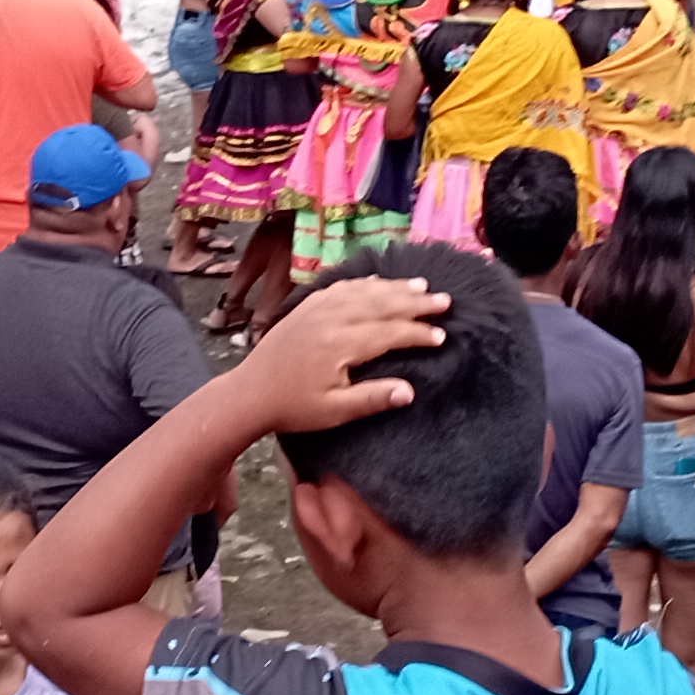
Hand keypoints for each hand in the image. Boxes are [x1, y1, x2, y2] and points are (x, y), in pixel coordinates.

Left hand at [225, 271, 447, 434]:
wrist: (250, 393)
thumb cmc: (293, 407)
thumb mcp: (334, 412)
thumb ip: (372, 399)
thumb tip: (409, 391)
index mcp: (340, 344)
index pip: (390, 333)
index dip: (418, 333)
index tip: (442, 337)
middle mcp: (331, 319)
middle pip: (382, 304)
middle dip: (415, 301)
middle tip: (444, 300)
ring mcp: (317, 309)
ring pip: (363, 291)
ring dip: (394, 287)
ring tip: (420, 285)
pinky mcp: (306, 307)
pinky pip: (341, 286)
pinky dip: (363, 283)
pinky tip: (376, 283)